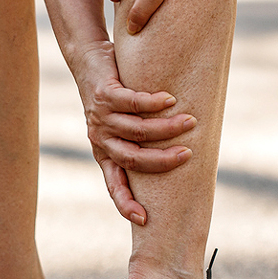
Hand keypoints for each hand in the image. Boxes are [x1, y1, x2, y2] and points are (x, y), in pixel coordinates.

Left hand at [74, 41, 195, 223]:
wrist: (87, 59)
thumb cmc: (113, 95)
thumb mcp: (120, 124)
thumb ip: (139, 140)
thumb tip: (177, 156)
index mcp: (103, 152)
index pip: (113, 185)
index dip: (126, 203)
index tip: (143, 219)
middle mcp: (100, 138)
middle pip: (132, 159)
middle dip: (162, 161)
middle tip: (187, 155)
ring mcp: (100, 117)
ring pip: (137, 130)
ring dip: (167, 128)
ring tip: (190, 122)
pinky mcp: (105, 94)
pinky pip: (133, 103)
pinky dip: (154, 103)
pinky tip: (170, 100)